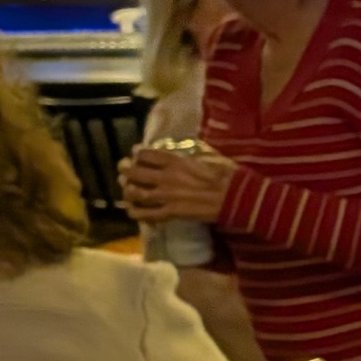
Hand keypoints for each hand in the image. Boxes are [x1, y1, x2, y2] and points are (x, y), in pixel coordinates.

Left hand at [119, 145, 236, 224]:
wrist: (237, 199)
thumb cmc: (228, 176)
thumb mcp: (212, 156)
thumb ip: (196, 151)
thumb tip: (191, 146)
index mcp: (176, 161)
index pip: (146, 154)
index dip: (137, 153)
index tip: (136, 155)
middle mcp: (166, 177)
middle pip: (134, 172)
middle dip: (125, 170)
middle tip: (123, 170)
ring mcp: (166, 196)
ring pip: (135, 193)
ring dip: (127, 191)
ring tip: (128, 190)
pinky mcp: (171, 213)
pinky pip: (145, 214)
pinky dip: (135, 213)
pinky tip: (132, 211)